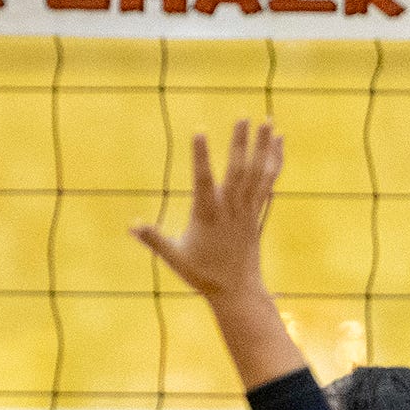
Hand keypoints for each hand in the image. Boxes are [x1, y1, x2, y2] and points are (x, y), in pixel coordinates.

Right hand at [130, 120, 283, 303]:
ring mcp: (248, 210)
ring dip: (263, 146)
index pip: (204, 182)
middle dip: (240, 145)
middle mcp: (231, 210)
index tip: (199, 133)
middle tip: (243, 118)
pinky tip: (278, 142)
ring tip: (268, 120)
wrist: (237, 291)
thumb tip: (131, 225)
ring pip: (258, 173)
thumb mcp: (174, 257)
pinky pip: (269, 181)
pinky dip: (274, 160)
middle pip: (238, 173)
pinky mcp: (257, 211)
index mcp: (208, 217)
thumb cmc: (202, 274)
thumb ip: (154, 239)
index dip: (201, 158)